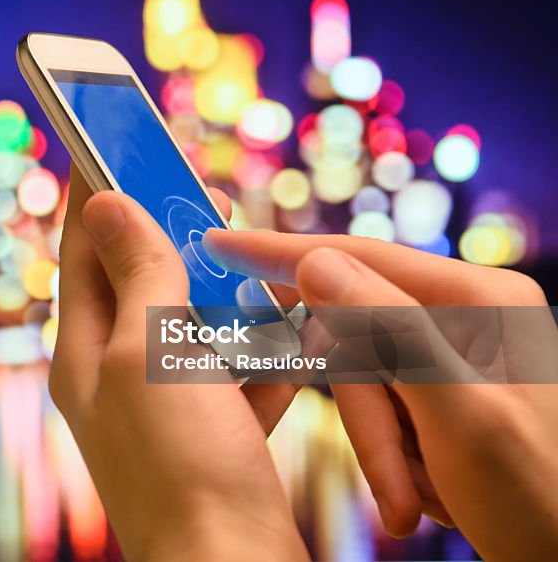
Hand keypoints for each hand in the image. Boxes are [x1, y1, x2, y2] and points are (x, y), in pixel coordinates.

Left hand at [50, 166, 308, 560]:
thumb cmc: (181, 461)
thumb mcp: (150, 352)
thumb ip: (136, 274)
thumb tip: (103, 203)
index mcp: (83, 354)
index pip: (82, 252)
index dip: (98, 195)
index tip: (112, 143)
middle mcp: (116, 378)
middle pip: (139, 284)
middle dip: (172, 238)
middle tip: (204, 194)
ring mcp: (164, 409)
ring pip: (192, 327)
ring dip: (224, 292)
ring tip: (250, 259)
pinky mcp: (212, 435)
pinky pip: (236, 377)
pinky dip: (262, 353)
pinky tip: (291, 335)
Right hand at [203, 227, 557, 559]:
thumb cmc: (536, 496)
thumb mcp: (457, 415)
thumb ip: (388, 330)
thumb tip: (315, 261)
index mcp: (476, 298)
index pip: (357, 258)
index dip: (282, 253)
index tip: (219, 241)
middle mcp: (464, 314)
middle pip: (358, 338)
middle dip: (367, 419)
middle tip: (398, 488)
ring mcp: (453, 353)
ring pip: (366, 382)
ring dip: (384, 450)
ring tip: (423, 503)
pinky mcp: (442, 391)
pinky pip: (384, 410)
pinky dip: (395, 458)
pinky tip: (431, 493)